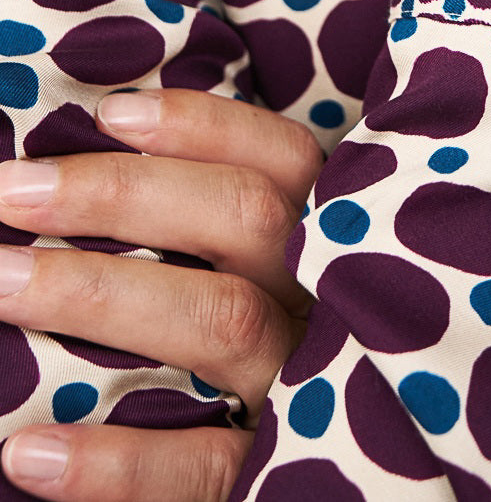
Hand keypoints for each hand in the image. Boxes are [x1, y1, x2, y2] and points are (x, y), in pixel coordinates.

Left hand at [0, 88, 323, 501]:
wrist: (366, 477)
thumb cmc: (280, 342)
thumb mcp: (276, 276)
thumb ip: (218, 227)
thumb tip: (99, 151)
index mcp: (329, 239)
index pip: (283, 159)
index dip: (204, 126)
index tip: (107, 114)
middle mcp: (325, 298)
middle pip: (243, 216)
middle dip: (120, 193)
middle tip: (9, 191)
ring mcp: (308, 384)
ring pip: (218, 319)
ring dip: (99, 295)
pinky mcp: (277, 471)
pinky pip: (200, 467)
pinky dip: (114, 462)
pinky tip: (26, 453)